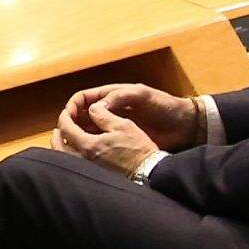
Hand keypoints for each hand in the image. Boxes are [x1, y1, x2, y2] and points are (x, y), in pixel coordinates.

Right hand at [56, 82, 195, 173]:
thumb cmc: (164, 106)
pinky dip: (91, 145)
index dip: (73, 106)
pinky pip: (100, 141)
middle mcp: (109, 109)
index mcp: (112, 95)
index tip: (68, 117)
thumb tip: (95, 108)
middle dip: (71, 122)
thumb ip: (119, 97)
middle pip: (82, 114)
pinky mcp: (121, 140)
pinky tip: (86, 153)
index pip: (84, 98)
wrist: (184, 125)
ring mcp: (114, 125)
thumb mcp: (142, 96)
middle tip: (64, 134)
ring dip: (78, 135)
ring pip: (88, 129)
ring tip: (71, 145)